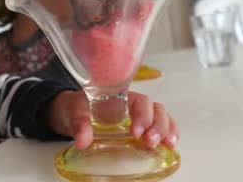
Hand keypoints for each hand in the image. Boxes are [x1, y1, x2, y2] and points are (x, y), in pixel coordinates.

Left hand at [48, 90, 178, 149]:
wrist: (72, 111)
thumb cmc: (77, 107)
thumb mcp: (74, 112)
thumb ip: (79, 124)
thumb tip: (82, 140)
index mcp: (119, 96)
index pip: (140, 100)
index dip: (143, 114)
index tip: (136, 132)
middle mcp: (133, 105)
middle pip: (155, 108)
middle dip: (157, 125)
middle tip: (150, 141)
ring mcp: (138, 116)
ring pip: (162, 116)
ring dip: (167, 130)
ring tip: (167, 145)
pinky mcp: (140, 128)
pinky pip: (160, 126)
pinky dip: (169, 134)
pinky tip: (169, 145)